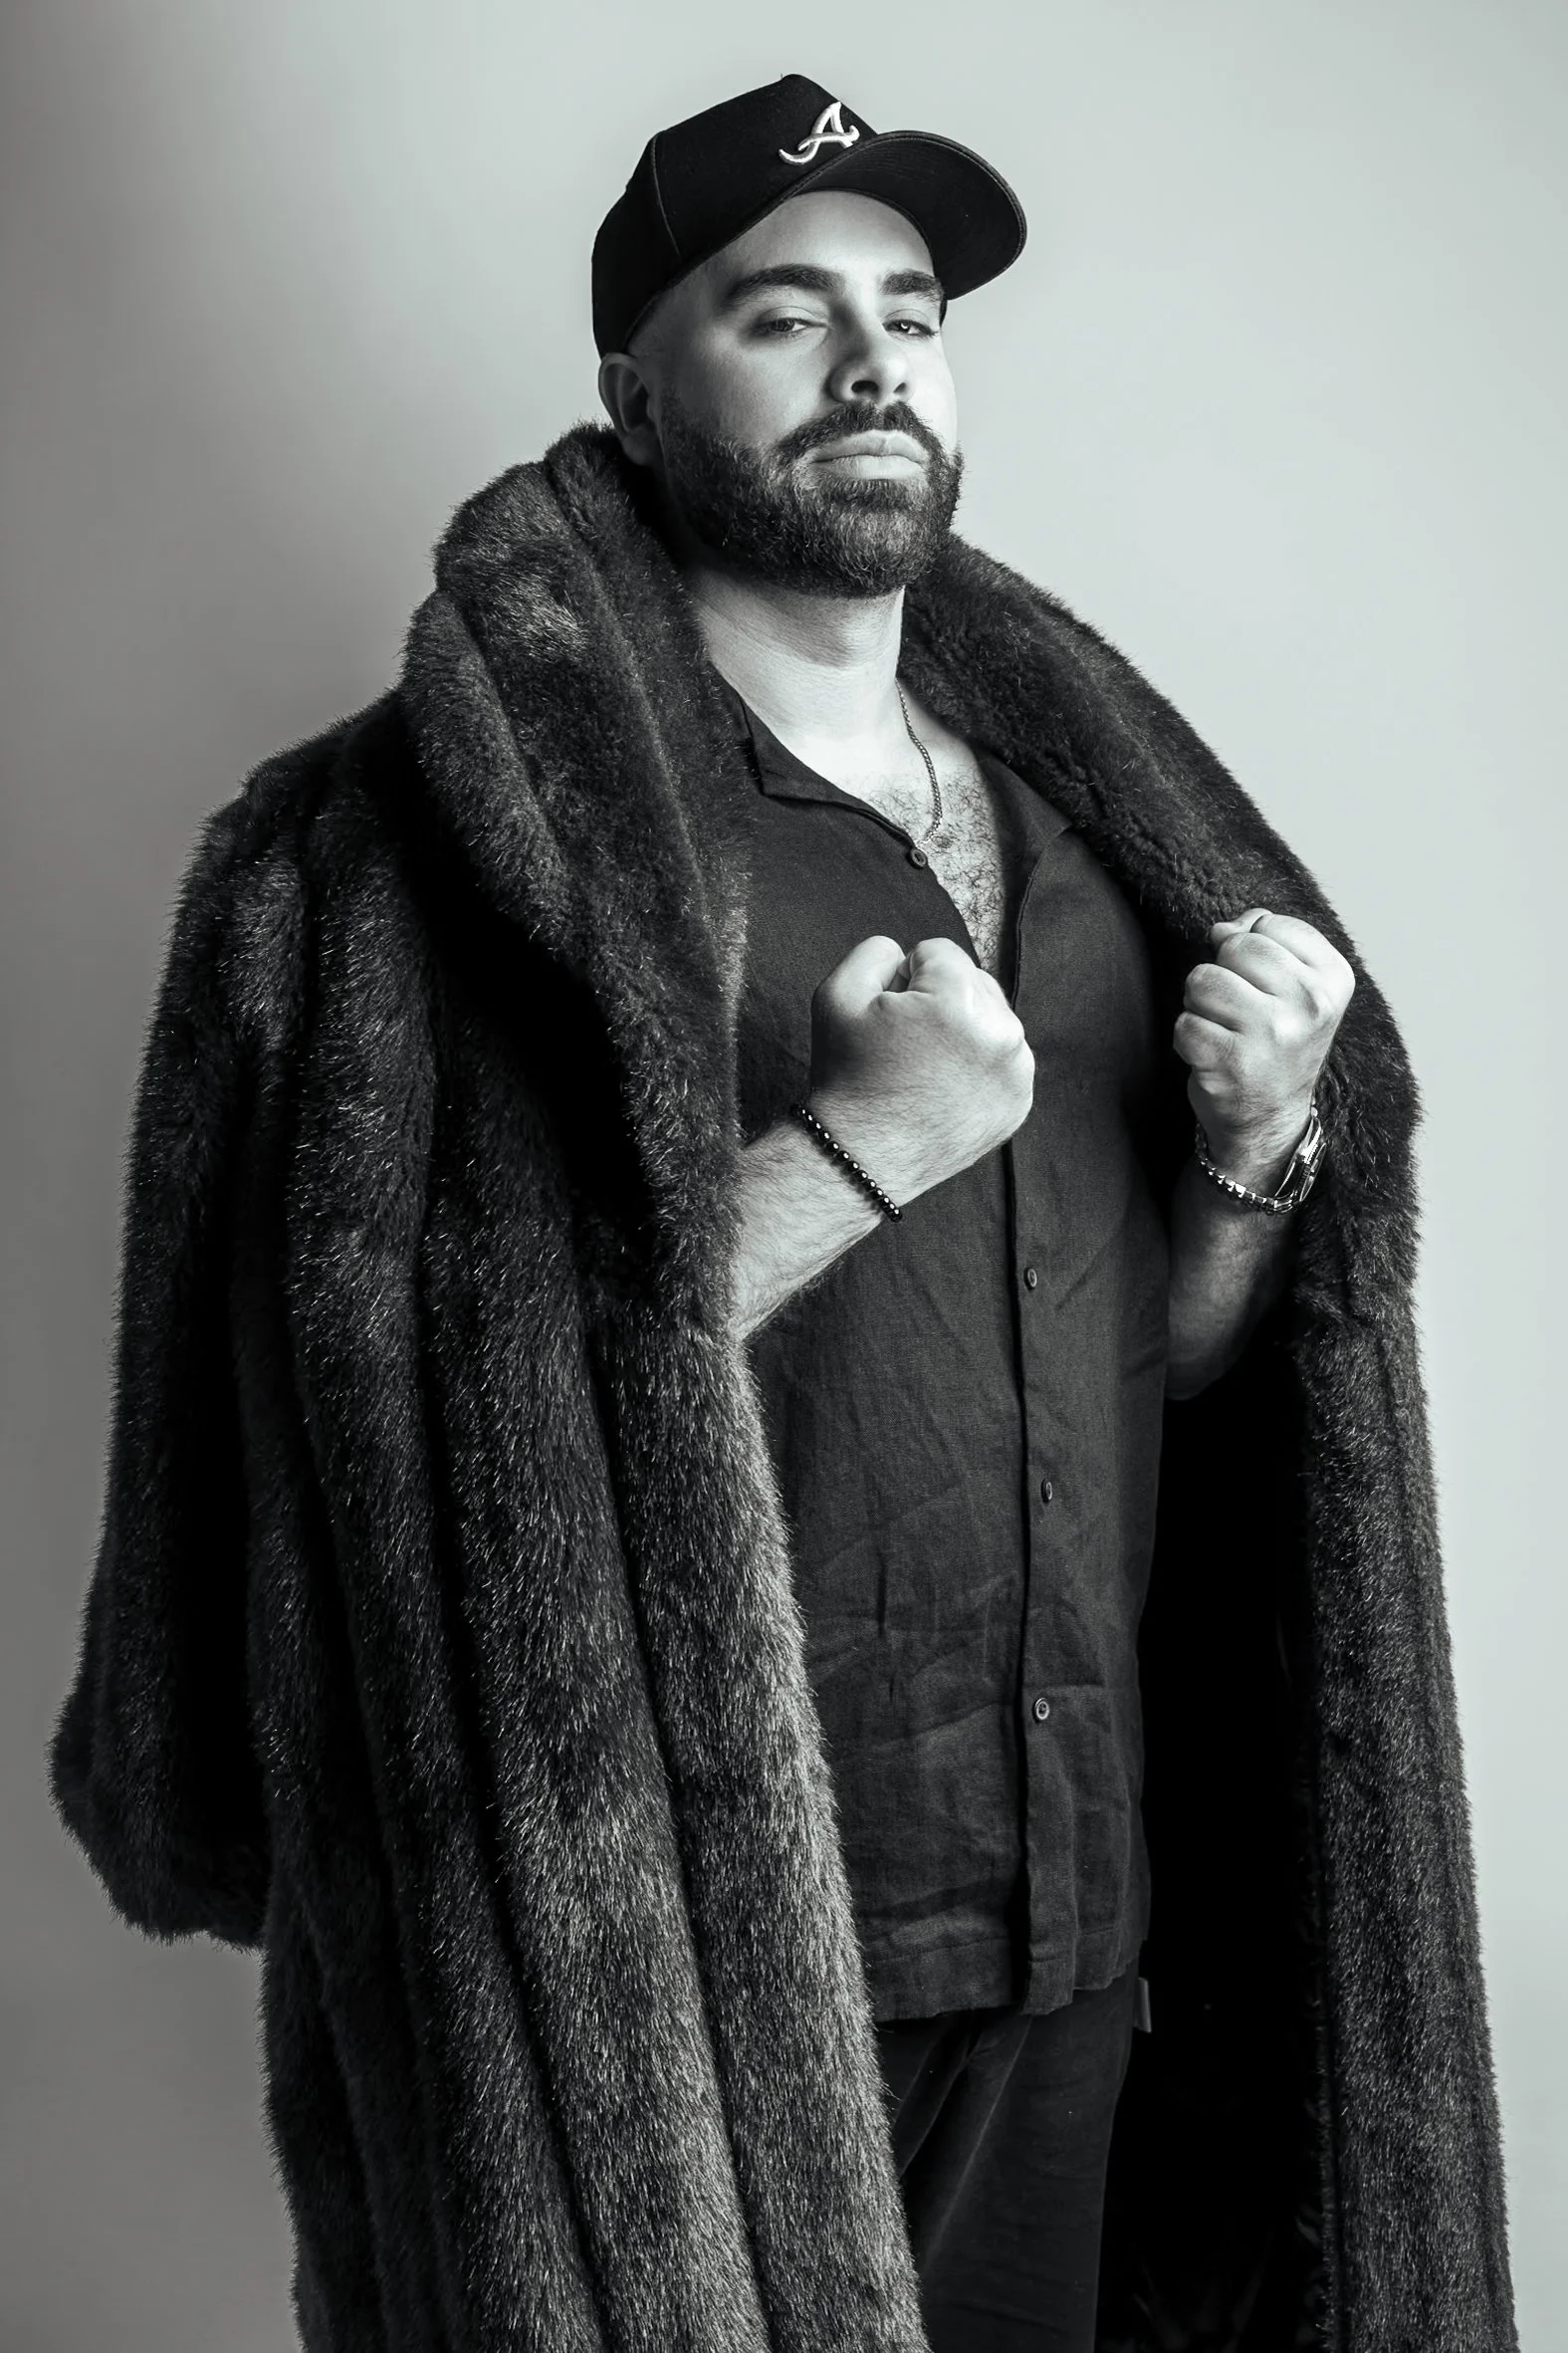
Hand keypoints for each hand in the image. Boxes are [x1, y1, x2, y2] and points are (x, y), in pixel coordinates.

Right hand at [806, 934, 1034, 1203]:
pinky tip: (945, 1087)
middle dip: (939, 1000)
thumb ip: (876, 950)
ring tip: (925, 1067)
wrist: (860, 1159)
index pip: (937, 952)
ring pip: (990, 1018)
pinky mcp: (1019, 1101)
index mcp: (959, 999)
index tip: (888, 1018)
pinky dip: (977, 1065)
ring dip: (962, 1030)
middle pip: (972, 980)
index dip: (903, 978)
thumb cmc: (846, 1075)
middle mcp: (1000, 1032)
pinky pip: (1001, 1058)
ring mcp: (1016, 1071)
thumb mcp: (837, 993)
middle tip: (905, 1045)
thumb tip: (909, 955)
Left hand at [1174, 909, 1354, 1186]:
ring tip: (1225, 1030)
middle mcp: (1310, 1005)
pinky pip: (1184, 1023)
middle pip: (1234, 946)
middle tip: (1238, 1010)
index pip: (1271, 924)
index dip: (1252, 949)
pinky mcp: (1230, 1062)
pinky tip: (1214, 1056)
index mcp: (1333, 980)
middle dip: (1222, 972)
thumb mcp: (1294, 988)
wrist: (1269, 1118)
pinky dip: (1189, 1039)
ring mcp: (1271, 1035)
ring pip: (1202, 980)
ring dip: (1200, 1004)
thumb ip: (1265, 942)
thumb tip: (1223, 928)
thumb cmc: (1277, 1042)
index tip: (1265, 985)